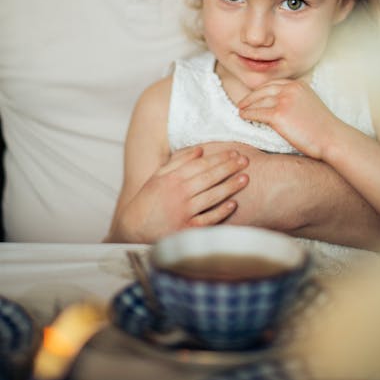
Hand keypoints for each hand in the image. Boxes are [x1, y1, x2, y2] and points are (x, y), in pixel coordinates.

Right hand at [108, 146, 248, 242]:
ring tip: (245, 178)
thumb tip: (200, 150)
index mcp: (172, 178)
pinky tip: (233, 204)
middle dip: (230, 167)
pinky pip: (208, 219)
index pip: (201, 164)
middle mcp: (179, 193)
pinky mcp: (186, 229)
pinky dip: (221, 212)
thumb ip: (178, 161)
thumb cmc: (148, 201)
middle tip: (246, 161)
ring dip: (230, 186)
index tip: (234, 152)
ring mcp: (184, 212)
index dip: (220, 157)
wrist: (133, 230)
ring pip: (212, 196)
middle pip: (210, 177)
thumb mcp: (158, 177)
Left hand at [238, 79, 336, 159]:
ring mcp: (284, 100)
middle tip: (242, 103)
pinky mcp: (278, 114)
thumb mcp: (310, 104)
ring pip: (258, 101)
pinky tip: (243, 117)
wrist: (332, 138)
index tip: (254, 95)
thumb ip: (296, 99)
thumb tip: (280, 104)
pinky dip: (248, 114)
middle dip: (251, 96)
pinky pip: (257, 113)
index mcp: (298, 85)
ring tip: (241, 110)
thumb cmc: (323, 127)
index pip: (274, 84)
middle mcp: (290, 89)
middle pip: (263, 90)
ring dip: (247, 106)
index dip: (261, 90)